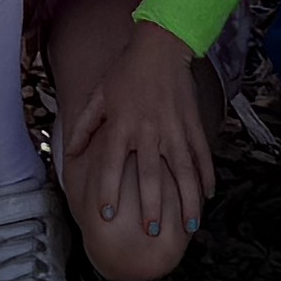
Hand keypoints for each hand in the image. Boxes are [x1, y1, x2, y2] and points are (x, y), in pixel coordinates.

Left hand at [61, 13, 218, 253]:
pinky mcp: (194, 125)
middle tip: (152, 232)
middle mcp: (148, 131)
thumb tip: (72, 154)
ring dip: (187, 201)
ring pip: (183, 172)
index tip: (107, 217)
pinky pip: (202, 155)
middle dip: (152, 206)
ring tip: (189, 227)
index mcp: (122, 126)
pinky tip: (208, 197)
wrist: (161, 47)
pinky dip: (207, 176)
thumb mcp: (98, 96)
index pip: (113, 166)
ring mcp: (174, 129)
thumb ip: (84, 126)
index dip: (109, 191)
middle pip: (150, 176)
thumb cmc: (126, 73)